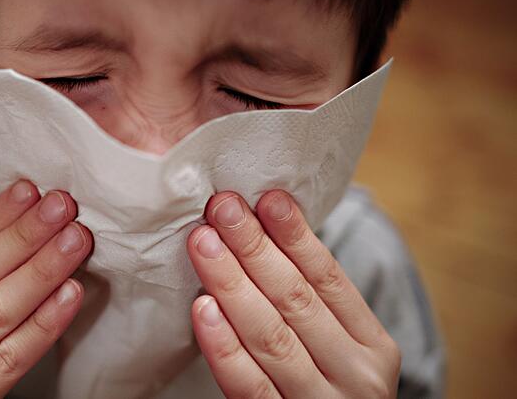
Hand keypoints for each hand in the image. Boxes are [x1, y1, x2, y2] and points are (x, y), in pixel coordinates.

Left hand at [186, 190, 400, 397]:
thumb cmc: (329, 387)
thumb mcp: (338, 347)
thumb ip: (311, 302)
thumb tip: (264, 227)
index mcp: (372, 345)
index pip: (330, 279)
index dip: (296, 235)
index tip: (267, 197)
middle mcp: (355, 375)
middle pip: (296, 300)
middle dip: (254, 248)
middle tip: (221, 207)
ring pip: (271, 337)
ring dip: (233, 283)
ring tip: (204, 242)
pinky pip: (248, 386)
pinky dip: (224, 346)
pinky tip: (203, 309)